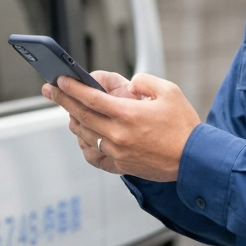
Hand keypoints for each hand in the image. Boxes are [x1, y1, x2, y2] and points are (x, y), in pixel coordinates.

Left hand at [43, 72, 200, 181]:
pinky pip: (94, 155)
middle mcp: (118, 135)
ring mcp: (117, 153)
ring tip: (69, 109)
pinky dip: (85, 144)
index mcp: (127, 114)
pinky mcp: (121, 166)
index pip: (90, 98)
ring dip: (73, 120)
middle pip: (81, 115)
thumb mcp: (169, 91)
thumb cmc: (184, 126)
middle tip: (49, 89)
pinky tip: (84, 136)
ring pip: (84, 135)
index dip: (71, 88)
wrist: (195, 159)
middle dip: (62, 100)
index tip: (59, 79)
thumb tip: (128, 84)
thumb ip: (144, 81)